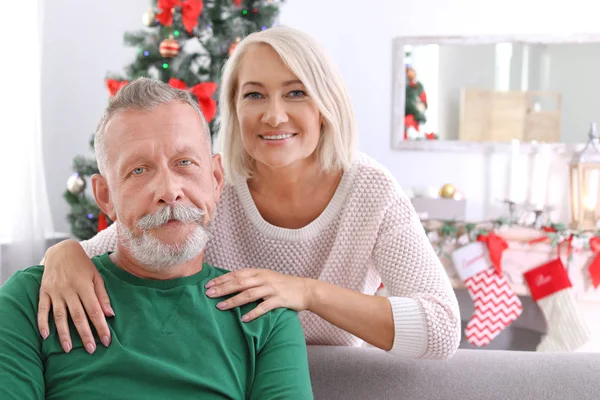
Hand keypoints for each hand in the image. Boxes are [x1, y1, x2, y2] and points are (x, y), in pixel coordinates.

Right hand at [38, 239, 113, 353]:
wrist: (61, 250)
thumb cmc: (83, 265)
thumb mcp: (96, 276)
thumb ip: (102, 295)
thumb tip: (110, 314)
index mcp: (85, 286)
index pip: (95, 311)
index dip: (101, 327)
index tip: (106, 341)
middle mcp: (69, 290)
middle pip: (78, 316)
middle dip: (85, 334)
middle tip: (91, 350)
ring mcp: (55, 292)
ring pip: (60, 316)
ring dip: (64, 333)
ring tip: (69, 349)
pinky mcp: (44, 292)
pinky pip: (42, 309)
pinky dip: (43, 322)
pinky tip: (46, 335)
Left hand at [205, 269, 314, 321]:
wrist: (305, 289)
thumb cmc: (283, 285)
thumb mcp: (266, 277)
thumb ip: (251, 279)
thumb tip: (230, 284)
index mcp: (259, 272)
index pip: (237, 274)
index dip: (222, 279)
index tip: (208, 285)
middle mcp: (264, 278)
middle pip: (239, 283)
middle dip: (223, 288)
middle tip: (208, 294)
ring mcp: (271, 289)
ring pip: (249, 294)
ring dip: (233, 300)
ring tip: (220, 307)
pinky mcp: (279, 300)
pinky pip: (264, 307)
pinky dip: (253, 313)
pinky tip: (243, 319)